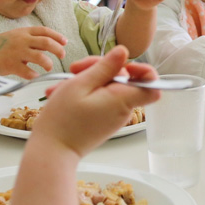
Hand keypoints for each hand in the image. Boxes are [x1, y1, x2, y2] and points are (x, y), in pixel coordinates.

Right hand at [0, 27, 67, 78]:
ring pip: (40, 57)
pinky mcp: (10, 65)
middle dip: (58, 49)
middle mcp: (21, 40)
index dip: (57, 36)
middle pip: (46, 42)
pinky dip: (34, 75)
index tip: (65, 42)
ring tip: (49, 67)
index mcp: (23, 32)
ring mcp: (16, 52)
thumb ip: (31, 41)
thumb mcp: (15, 38)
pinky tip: (34, 76)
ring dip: (48, 63)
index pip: (44, 31)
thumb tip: (49, 45)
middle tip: (62, 55)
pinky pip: (28, 72)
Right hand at [35, 46, 160, 157]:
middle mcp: (122, 109)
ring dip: (85, 81)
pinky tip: (62, 94)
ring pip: (107, 87)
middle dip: (99, 69)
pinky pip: (99, 98)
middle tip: (75, 69)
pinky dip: (83, 93)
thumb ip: (105, 68)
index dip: (142, 69)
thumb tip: (123, 53)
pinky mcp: (103, 120)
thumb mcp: (80, 85)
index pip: (152, 84)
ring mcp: (113, 115)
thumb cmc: (62, 120)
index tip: (121, 64)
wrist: (53, 152)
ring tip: (61, 87)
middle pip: (122, 79)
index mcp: (122, 99)